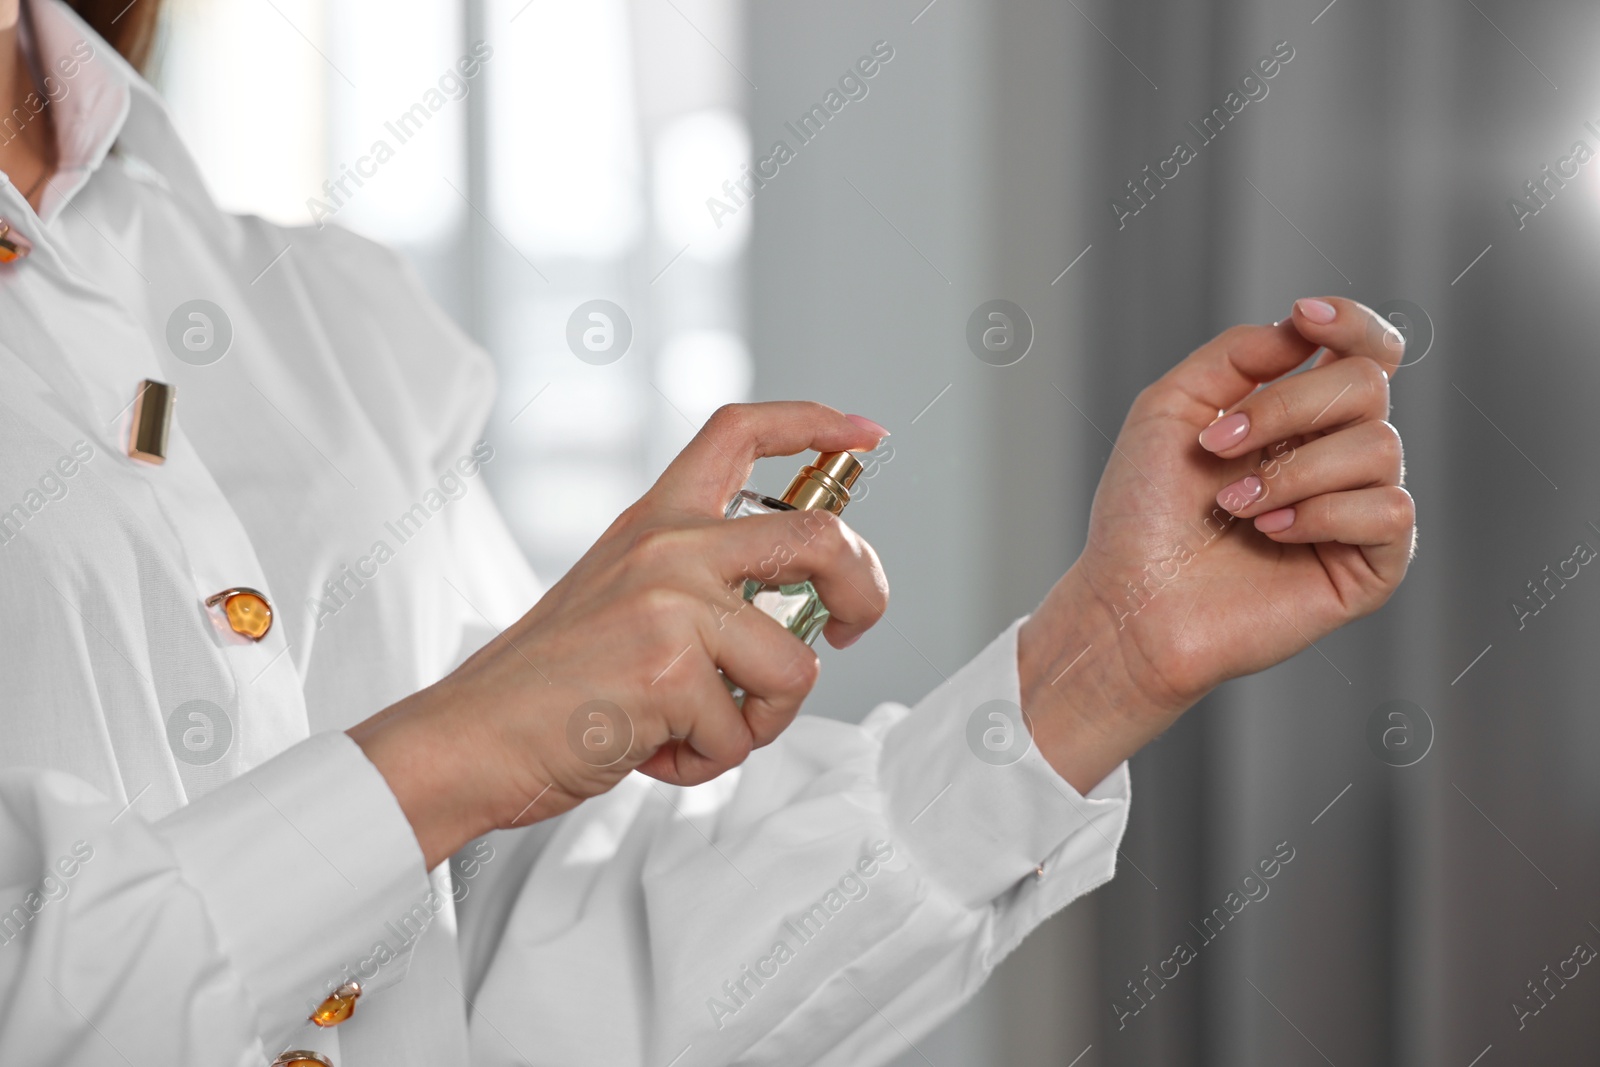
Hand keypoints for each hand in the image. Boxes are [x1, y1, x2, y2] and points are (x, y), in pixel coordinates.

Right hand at [350, 403, 889, 867]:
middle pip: (817, 536)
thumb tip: (803, 611)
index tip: (863, 435)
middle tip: (849, 628)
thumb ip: (700, 583)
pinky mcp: (666, 670)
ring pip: (795, 664)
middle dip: (864, 588)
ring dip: (765, 719)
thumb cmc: (551, 684)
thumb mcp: (623, 595)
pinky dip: (711, 762)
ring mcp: (668, 604)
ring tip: (700, 729)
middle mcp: (668, 547)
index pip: (741, 430)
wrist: (468, 737)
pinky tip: (654, 752)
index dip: (815, 423)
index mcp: (657, 519)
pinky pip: (743, 733)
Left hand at [1020, 298, 1415, 791]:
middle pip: (1368, 384)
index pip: (1364, 352)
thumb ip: (1236, 354)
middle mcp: (1335, 456)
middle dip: (1287, 406)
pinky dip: (1321, 514)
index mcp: (1297, 416)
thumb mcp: (1170, 407)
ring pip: (1380, 446)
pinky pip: (1389, 511)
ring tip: (1234, 505)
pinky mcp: (1370, 567)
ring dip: (1292, 471)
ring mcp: (1356, 511)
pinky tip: (1270, 534)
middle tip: (1218, 446)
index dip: (1353, 323)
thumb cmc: (1143, 513)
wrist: (1130, 599)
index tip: (1305, 318)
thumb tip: (1300, 331)